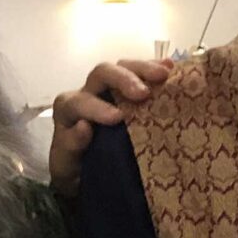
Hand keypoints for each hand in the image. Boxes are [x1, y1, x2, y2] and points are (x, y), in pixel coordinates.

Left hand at [47, 58, 170, 193]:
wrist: (83, 170)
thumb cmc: (75, 167)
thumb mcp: (66, 164)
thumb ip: (70, 146)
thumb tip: (85, 127)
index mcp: (69, 109)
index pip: (80, 101)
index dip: (97, 107)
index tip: (117, 118)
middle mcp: (88, 92)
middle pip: (102, 73)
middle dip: (124, 79)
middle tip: (144, 93)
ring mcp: (110, 88)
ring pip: (123, 67)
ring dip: (144, 69)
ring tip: (164, 74)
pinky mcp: (128, 90)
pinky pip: (140, 73)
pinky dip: (155, 68)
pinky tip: (170, 68)